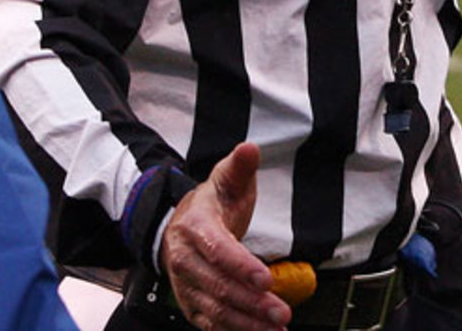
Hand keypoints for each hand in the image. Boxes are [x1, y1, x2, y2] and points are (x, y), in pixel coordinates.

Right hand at [160, 142, 290, 330]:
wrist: (180, 225)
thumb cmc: (212, 203)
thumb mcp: (226, 179)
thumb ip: (240, 166)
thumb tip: (249, 148)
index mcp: (195, 226)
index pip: (218, 250)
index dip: (241, 266)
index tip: (266, 279)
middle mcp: (185, 260)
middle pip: (218, 286)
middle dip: (251, 302)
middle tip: (281, 311)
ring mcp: (186, 285)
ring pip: (215, 309)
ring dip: (246, 322)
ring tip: (276, 326)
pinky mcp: (191, 304)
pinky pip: (211, 323)